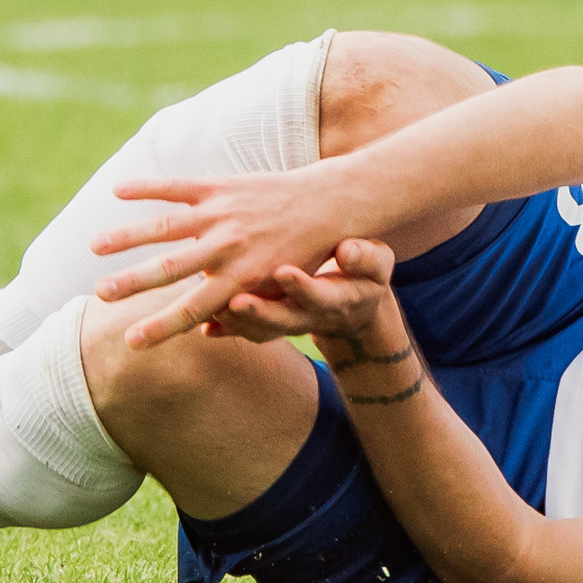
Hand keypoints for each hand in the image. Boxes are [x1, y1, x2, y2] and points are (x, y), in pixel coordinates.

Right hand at [90, 169, 368, 347]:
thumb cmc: (303, 257)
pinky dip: (147, 187)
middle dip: (134, 282)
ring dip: (127, 236)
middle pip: (172, 268)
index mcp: (243, 279)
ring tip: (95, 247)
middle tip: (100, 294)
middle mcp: (229, 247)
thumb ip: (240, 310)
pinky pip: (178, 187)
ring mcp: (223, 214)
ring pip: (166, 227)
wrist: (331, 205)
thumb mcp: (278, 293)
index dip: (161, 326)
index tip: (131, 341)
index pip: (194, 308)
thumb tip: (202, 334)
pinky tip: (117, 190)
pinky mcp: (222, 186)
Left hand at [204, 239, 399, 347]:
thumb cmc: (364, 273)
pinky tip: (205, 325)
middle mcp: (308, 316)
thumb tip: (348, 251)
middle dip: (258, 313)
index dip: (301, 286)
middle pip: (281, 320)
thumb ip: (365, 258)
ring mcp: (287, 323)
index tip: (284, 272)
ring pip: (259, 329)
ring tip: (211, 308)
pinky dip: (226, 329)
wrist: (354, 302)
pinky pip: (246, 331)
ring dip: (234, 322)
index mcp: (336, 299)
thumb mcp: (376, 264)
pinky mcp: (269, 325)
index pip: (318, 295)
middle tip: (235, 302)